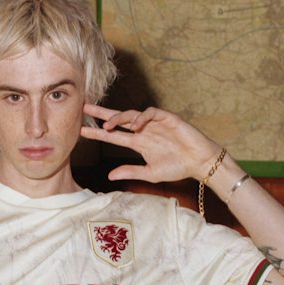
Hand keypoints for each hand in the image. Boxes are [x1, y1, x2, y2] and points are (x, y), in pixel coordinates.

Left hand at [80, 103, 221, 184]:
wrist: (200, 163)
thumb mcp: (150, 173)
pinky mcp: (167, 118)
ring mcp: (154, 123)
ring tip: (107, 125)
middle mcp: (143, 131)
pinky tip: (135, 125)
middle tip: (85, 108)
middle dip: (102, 113)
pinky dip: (142, 118)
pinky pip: (151, 113)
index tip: (83, 131)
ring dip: (118, 118)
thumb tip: (110, 176)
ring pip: (132, 114)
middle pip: (118, 119)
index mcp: (138, 142)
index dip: (99, 133)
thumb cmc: (178, 167)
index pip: (114, 135)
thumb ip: (131, 171)